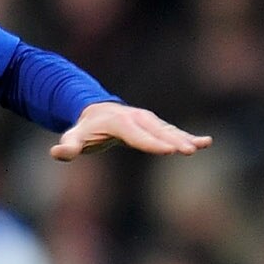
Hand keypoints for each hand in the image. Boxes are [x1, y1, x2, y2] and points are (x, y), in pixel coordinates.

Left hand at [51, 101, 210, 160]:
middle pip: (158, 131)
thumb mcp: (74, 137)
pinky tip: (205, 142)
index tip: (167, 150)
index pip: (137, 135)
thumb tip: (57, 152)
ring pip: (169, 130)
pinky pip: (173, 131)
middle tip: (189, 150)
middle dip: (174, 141)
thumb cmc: (86, 129)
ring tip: (203, 145)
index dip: (152, 143)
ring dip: (186, 138)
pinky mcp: (156, 125)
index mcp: (119, 122)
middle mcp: (137, 118)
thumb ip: (68, 146)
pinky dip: (188, 136)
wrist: (96, 111)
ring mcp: (149, 120)